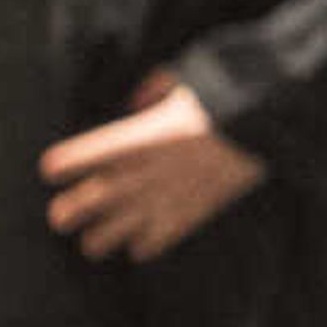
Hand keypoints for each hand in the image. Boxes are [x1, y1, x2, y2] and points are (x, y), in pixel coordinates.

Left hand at [41, 73, 264, 261]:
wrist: (268, 124)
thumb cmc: (223, 98)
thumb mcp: (181, 80)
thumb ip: (149, 90)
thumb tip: (134, 102)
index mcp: (129, 138)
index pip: (70, 161)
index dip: (60, 166)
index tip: (58, 169)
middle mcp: (138, 172)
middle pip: (82, 204)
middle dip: (65, 214)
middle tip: (61, 218)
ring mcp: (162, 197)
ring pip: (110, 234)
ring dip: (97, 240)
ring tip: (94, 242)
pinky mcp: (190, 214)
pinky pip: (153, 243)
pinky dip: (143, 246)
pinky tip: (140, 245)